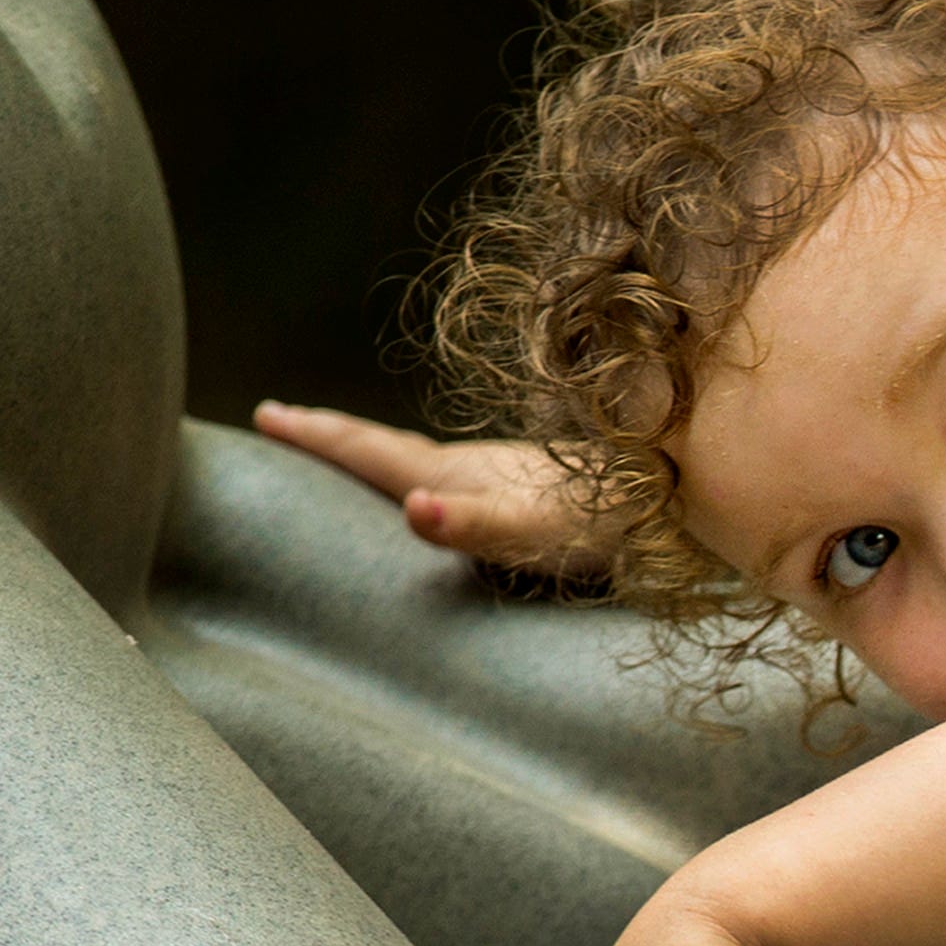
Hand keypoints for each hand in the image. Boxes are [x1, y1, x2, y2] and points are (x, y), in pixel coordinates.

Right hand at [251, 400, 612, 577]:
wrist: (680, 505)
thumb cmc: (607, 526)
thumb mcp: (532, 531)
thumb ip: (471, 524)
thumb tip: (413, 509)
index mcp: (457, 474)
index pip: (370, 450)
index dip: (316, 436)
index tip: (265, 414)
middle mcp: (475, 467)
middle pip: (387, 446)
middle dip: (333, 436)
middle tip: (283, 420)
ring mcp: (507, 475)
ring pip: (422, 458)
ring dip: (376, 451)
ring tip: (348, 453)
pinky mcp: (538, 490)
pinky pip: (459, 478)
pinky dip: (427, 475)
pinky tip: (447, 491)